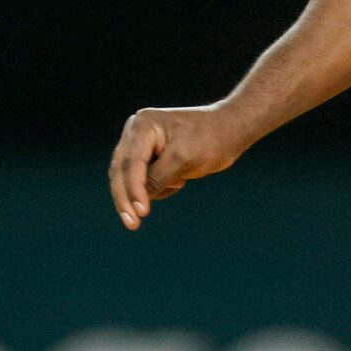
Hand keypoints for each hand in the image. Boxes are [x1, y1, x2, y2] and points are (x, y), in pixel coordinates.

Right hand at [108, 104, 250, 230]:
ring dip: (148, 191)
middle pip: (121, 172)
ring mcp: (140, 144)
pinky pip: (143, 181)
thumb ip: (158, 178)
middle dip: (127, 199)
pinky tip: (180, 180)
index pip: (131, 164)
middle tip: (132, 224)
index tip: (141, 212)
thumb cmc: (209, 139)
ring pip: (129, 179)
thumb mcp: (184, 159)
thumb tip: (135, 201)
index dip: (133, 190)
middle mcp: (136, 132)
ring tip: (180, 181)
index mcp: (143, 126)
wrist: (229, 131)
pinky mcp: (148, 157)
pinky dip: (157, 188)